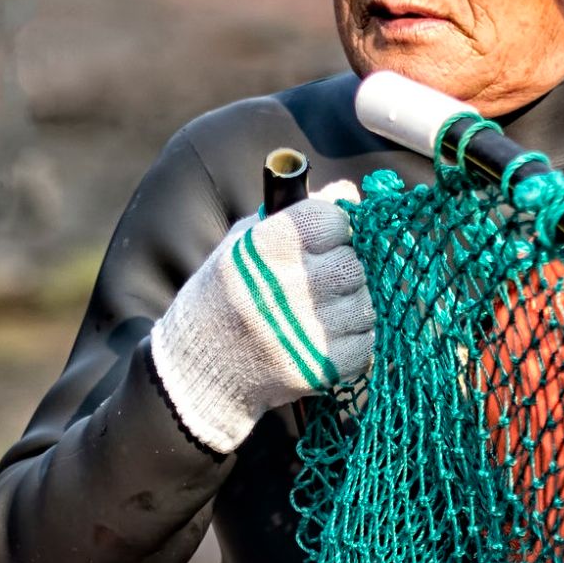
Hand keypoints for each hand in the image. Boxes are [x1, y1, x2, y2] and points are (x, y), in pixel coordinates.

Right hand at [150, 180, 373, 453]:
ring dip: (349, 306)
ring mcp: (304, 331)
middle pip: (353, 264)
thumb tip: (349, 192)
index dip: (332, 228)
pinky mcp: (317, 368)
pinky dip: (351, 342)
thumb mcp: (244, 243)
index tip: (320, 240)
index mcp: (266, 247)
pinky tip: (322, 339)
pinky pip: (364, 344)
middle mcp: (287, 286)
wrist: (198, 370)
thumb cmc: (223, 296)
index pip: (334, 219)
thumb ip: (297, 212)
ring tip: (317, 312)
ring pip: (364, 305)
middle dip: (341, 269)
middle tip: (317, 281)